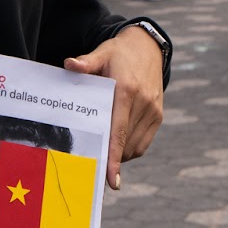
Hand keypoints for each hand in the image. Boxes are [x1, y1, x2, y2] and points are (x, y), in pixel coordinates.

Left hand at [65, 26, 164, 190]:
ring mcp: (153, 110)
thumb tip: (69, 65)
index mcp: (127, 89)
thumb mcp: (101, 53)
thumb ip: (86, 62)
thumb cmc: (118, 53)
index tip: (110, 178)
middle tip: (93, 171)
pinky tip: (117, 147)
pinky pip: (143, 142)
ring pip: (135, 146)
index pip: (118, 129)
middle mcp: (143, 102)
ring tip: (102, 155)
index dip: (114, 156)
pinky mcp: (158, 115)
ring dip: (120, 156)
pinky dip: (130, 150)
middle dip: (112, 160)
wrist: (148, 48)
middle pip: (125, 142)